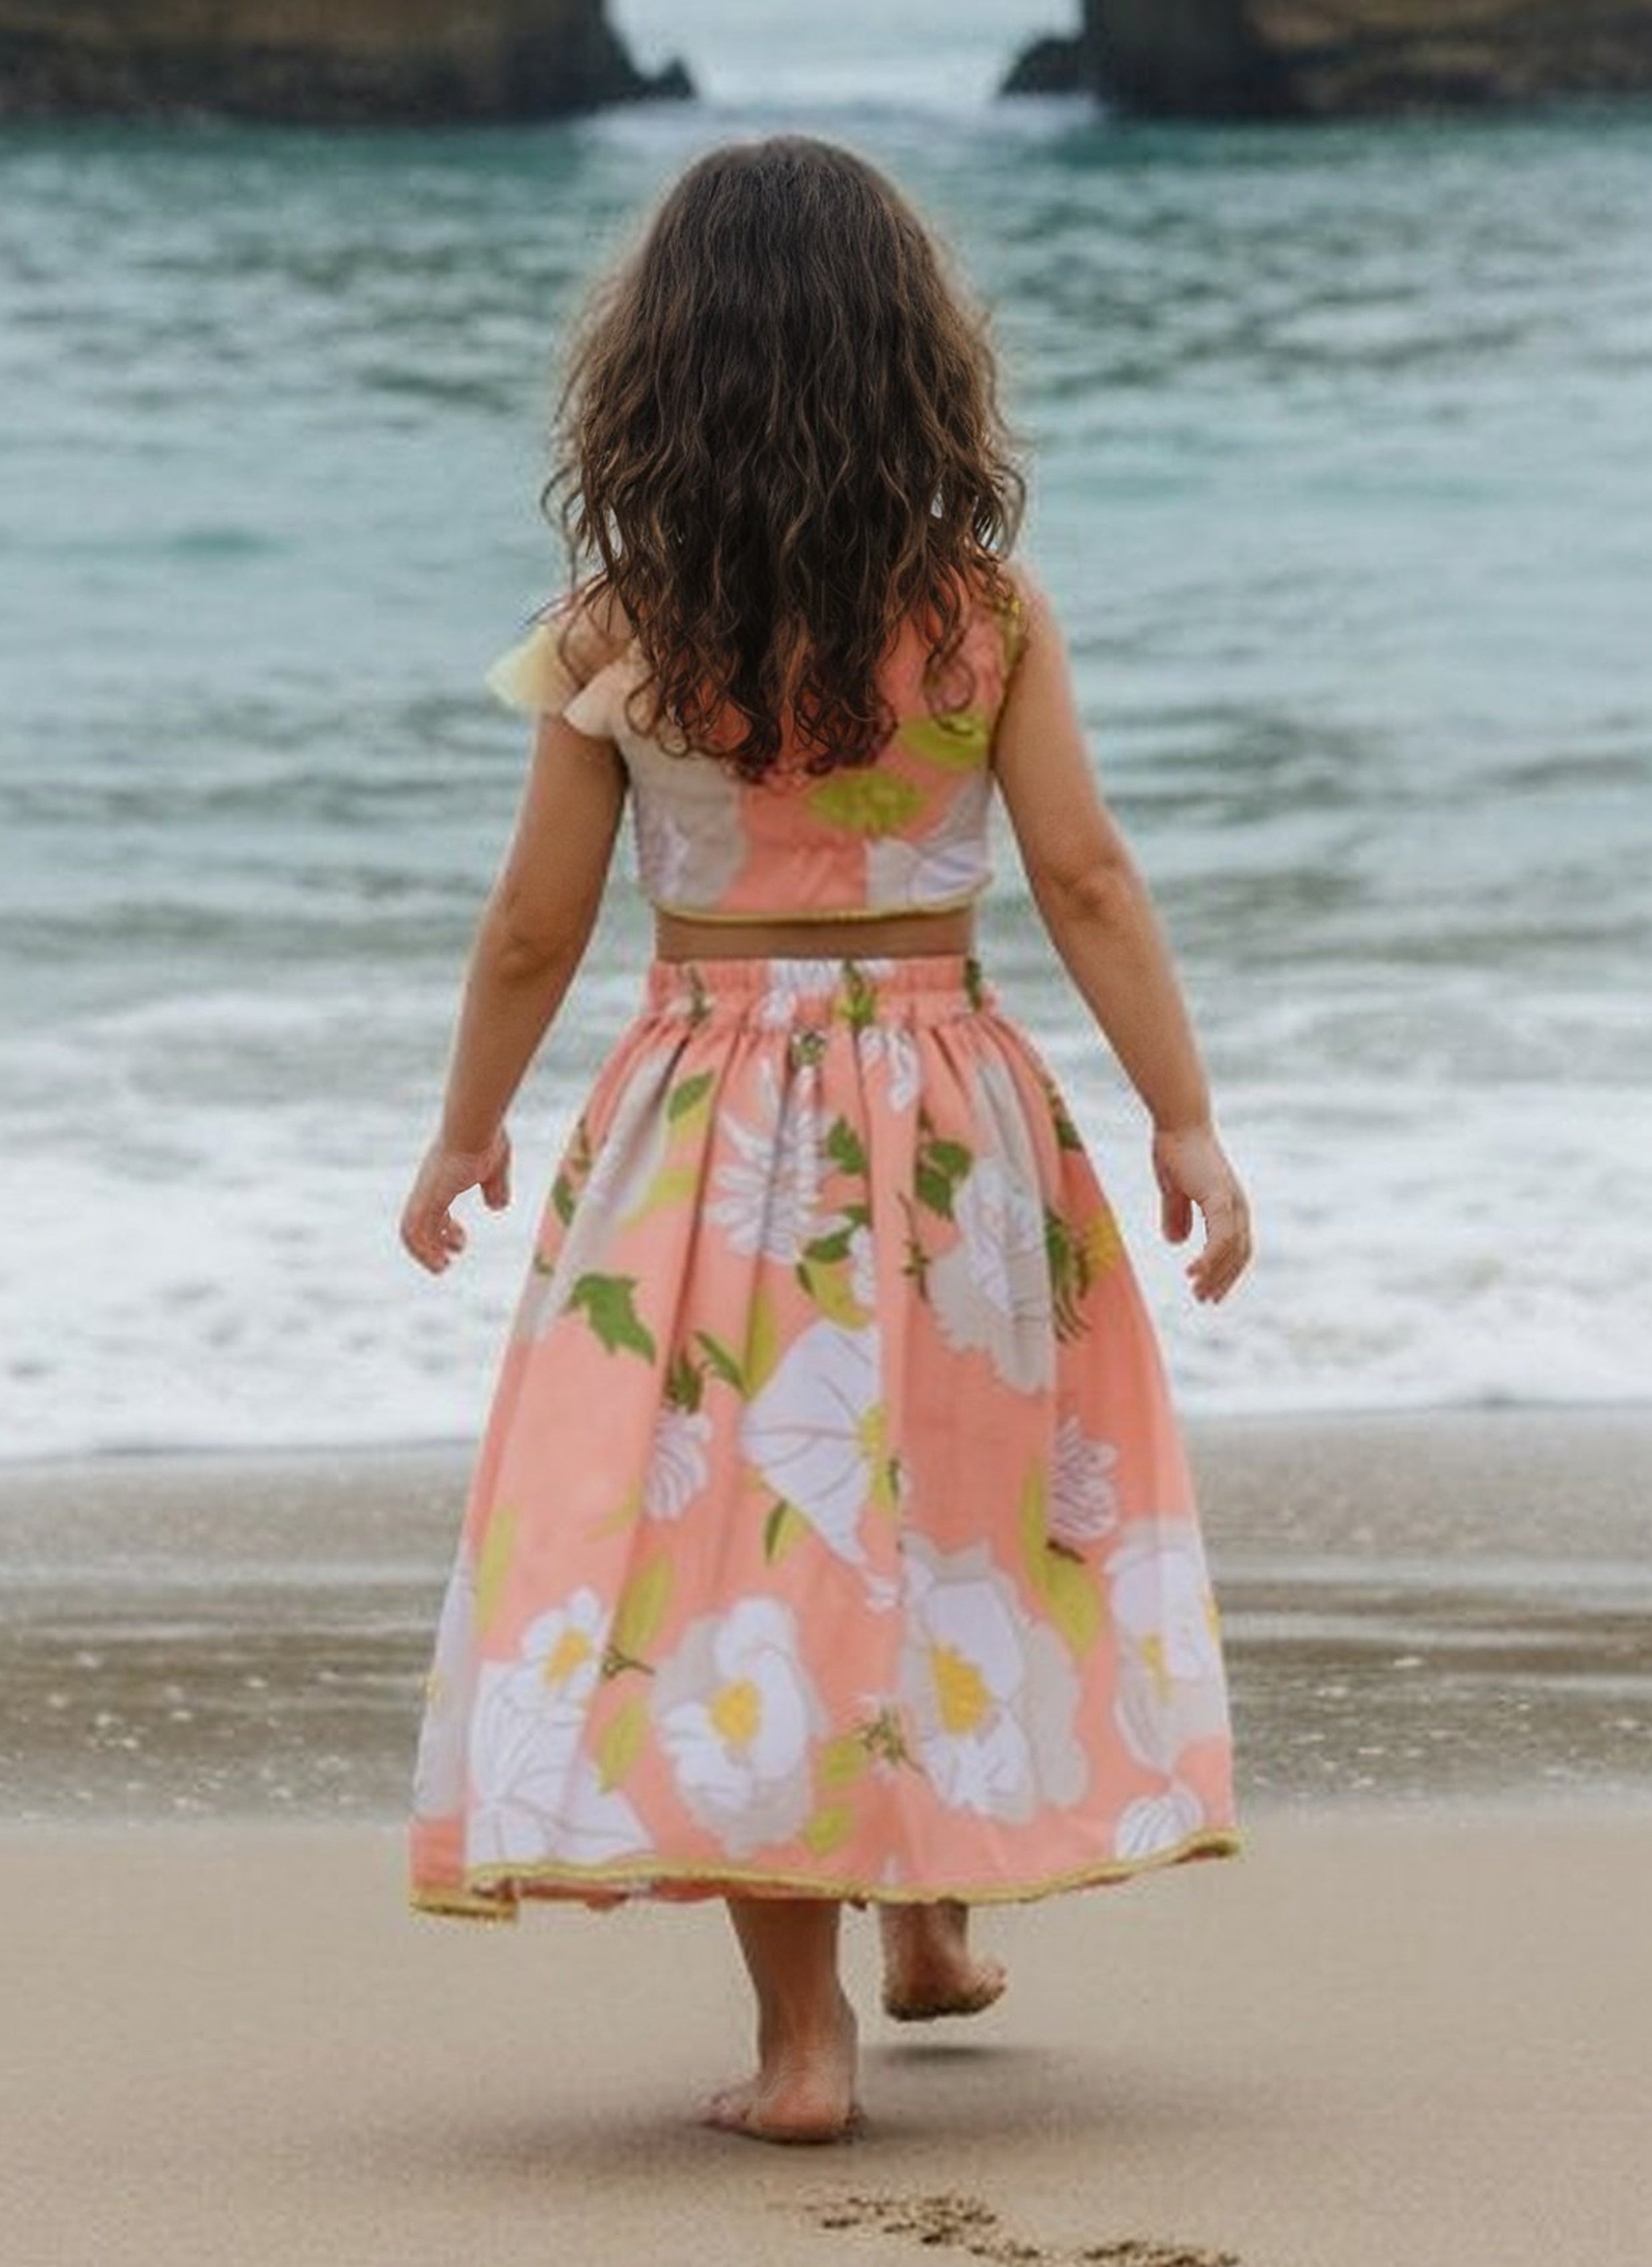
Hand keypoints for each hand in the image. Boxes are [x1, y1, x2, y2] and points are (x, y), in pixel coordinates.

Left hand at [399, 1126, 511, 1273]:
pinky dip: (424, 1249)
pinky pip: (416, 1229)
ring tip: (442, 1269)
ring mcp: (425, 1192)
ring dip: (424, 1253)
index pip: (433, 1211)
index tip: (461, 1244)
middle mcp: (428, 1187)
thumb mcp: (495, 1168)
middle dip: (430, 1245)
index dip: (444, 1231)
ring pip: (411, 1229)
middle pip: (415, 1223)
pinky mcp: (428, 1197)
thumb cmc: (486, 1138)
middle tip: (446, 1263)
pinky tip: (442, 1261)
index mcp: (441, 1179)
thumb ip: (495, 1186)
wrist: (473, 1124)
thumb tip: (497, 1206)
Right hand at [1151, 1122, 1251, 1303]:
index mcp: (1228, 1204)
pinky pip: (1220, 1236)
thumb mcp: (1173, 1189)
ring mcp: (1230, 1201)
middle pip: (1239, 1253)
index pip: (1236, 1247)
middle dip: (1224, 1279)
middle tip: (1206, 1301)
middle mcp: (1236, 1205)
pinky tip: (1193, 1272)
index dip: (1226, 1270)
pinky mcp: (1218, 1197)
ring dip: (1217, 1275)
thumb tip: (1176, 1242)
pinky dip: (1210, 1257)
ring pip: (1232, 1249)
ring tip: (1199, 1293)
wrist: (1177, 1122)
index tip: (1210, 1291)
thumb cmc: (1175, 1150)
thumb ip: (1176, 1214)